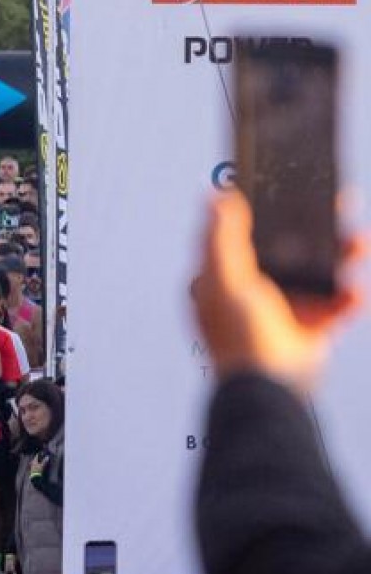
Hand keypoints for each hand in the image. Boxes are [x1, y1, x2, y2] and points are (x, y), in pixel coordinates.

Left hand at [191, 190, 363, 393]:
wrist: (269, 389)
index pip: (245, 232)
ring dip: (340, 255)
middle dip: (315, 228)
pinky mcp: (309, 327)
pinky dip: (348, 297)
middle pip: (288, 247)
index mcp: (225, 275)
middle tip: (339, 203)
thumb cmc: (239, 338)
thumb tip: (216, 198)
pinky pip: (335, 304)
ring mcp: (283, 307)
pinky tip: (354, 293)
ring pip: (317, 271)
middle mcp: (253, 289)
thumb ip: (221, 239)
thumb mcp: (226, 280)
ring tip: (358, 242)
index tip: (290, 185)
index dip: (266, 209)